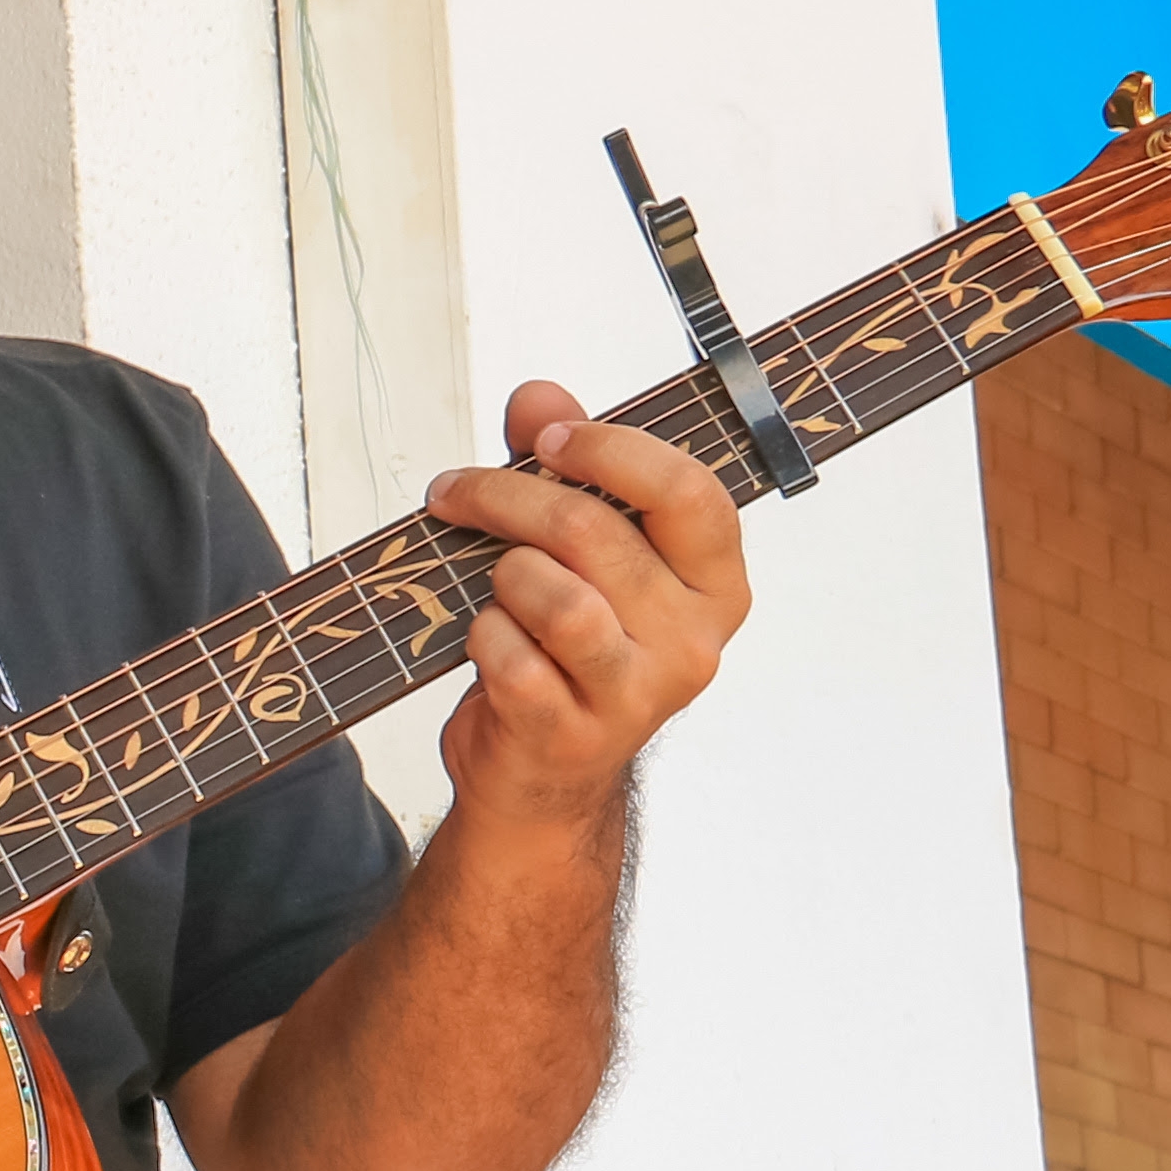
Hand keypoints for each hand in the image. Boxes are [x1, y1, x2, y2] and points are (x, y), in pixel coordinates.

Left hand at [417, 382, 747, 836]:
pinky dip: (482, 635)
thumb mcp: (575, 551)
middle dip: (505, 497)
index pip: (691, 494)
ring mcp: (637, 695)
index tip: (549, 437)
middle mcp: (693, 642)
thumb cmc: (564, 645)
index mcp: (715, 585)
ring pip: (555, 596)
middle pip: (592, 533)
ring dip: (501, 573)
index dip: (612, 451)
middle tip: (454, 492)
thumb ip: (564, 468)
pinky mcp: (573, 735)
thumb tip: (538, 397)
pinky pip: (511, 657)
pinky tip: (487, 637)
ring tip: (492, 582)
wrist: (541, 772)